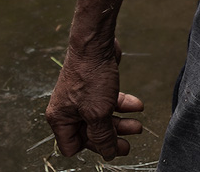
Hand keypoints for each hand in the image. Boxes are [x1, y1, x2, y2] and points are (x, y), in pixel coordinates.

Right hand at [45, 39, 145, 158]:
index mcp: (61, 119)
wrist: (96, 44)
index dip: (91, 148)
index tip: (110, 146)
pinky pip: (108, 102)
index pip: (72, 146)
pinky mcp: (94, 87)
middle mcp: (68, 109)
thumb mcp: (98, 113)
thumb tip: (108, 154)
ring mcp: (81, 98)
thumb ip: (103, 136)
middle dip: (112, 137)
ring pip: (102, 118)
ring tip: (138, 125)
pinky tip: (138, 106)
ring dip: (121, 123)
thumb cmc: (90, 76)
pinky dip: (122, 105)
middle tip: (130, 142)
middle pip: (90, 133)